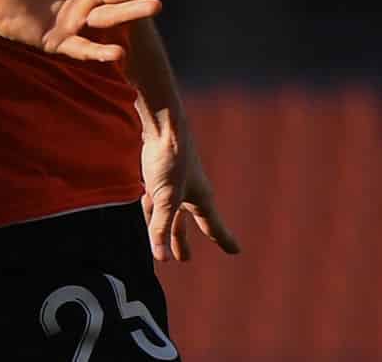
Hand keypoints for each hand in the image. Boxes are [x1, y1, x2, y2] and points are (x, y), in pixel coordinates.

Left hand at [140, 119, 240, 260]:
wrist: (162, 122)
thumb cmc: (170, 158)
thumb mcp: (164, 197)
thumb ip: (161, 226)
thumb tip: (161, 257)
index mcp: (200, 199)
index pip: (213, 226)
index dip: (224, 240)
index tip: (236, 251)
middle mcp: (189, 191)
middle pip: (186, 223)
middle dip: (183, 240)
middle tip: (185, 258)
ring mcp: (173, 181)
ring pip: (168, 212)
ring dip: (166, 228)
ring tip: (163, 243)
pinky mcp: (157, 172)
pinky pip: (155, 198)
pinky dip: (151, 210)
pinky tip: (146, 211)